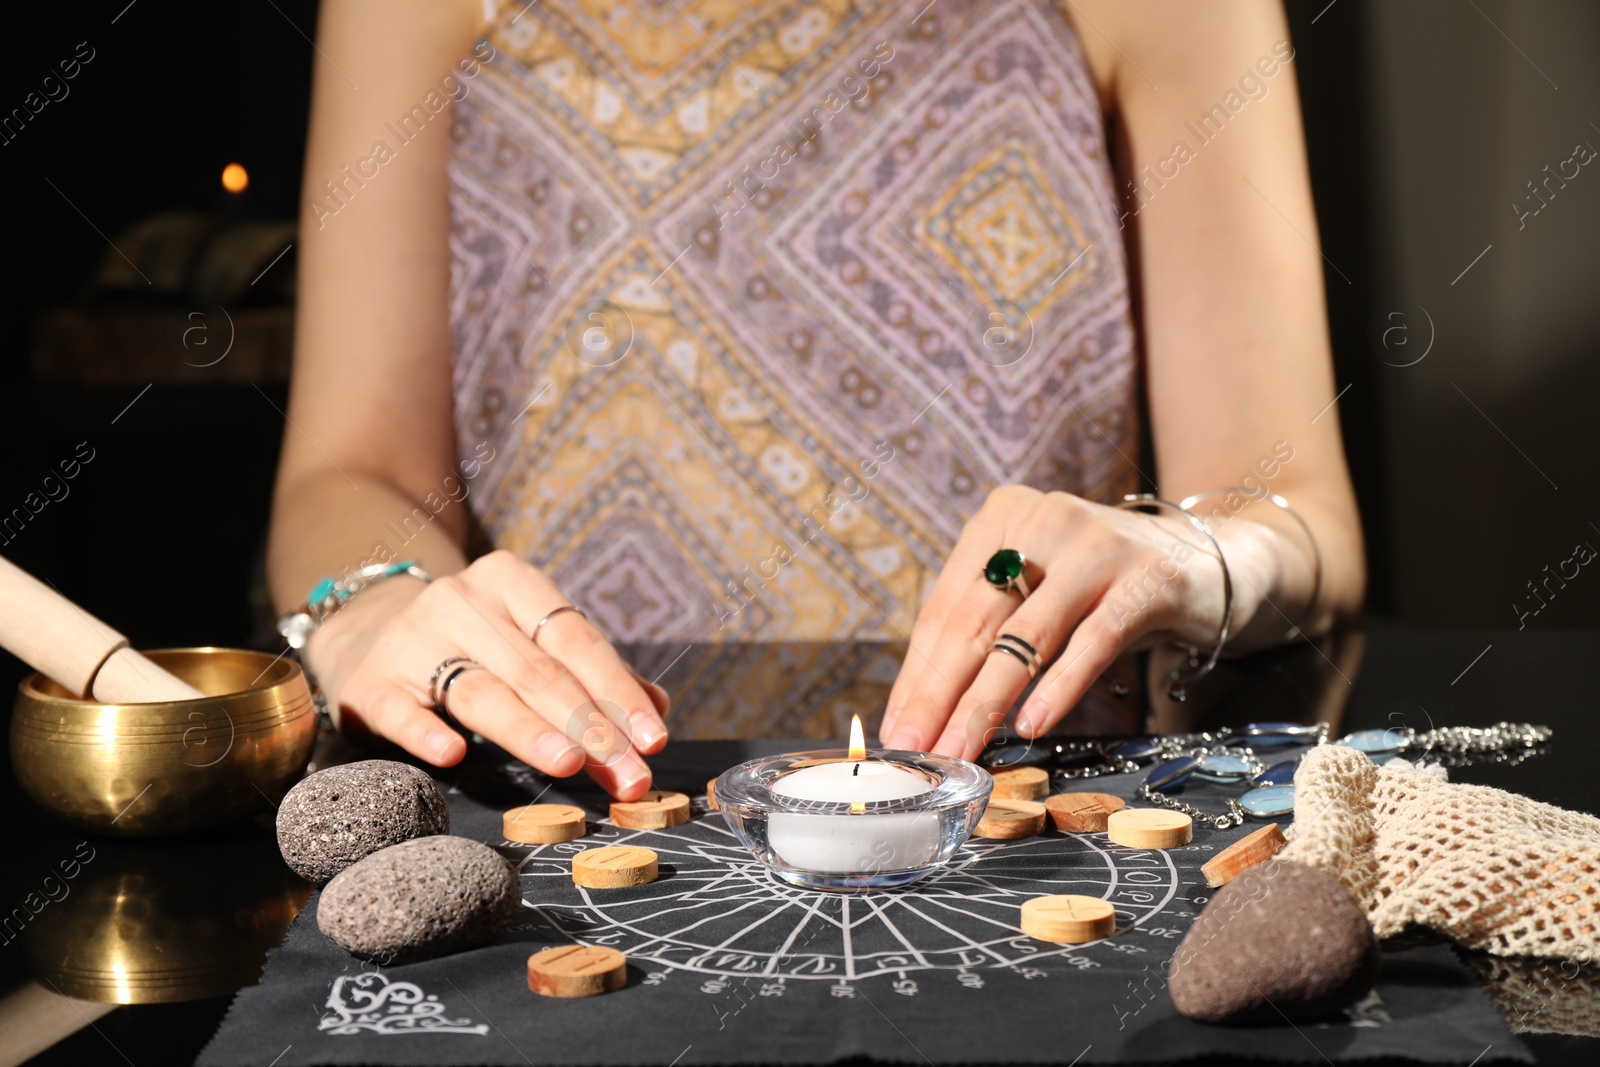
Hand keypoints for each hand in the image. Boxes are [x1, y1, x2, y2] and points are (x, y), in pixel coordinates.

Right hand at [307, 550, 668, 799]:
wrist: (370, 633)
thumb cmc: (475, 645)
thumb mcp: (530, 640)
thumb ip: (592, 674)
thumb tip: (657, 711)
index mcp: (512, 582)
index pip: (576, 638)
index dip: (618, 690)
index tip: (652, 738)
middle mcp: (461, 601)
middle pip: (536, 669)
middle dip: (588, 725)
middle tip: (625, 772)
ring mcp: (412, 639)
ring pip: (480, 690)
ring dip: (529, 730)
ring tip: (569, 763)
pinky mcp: (372, 683)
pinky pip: (402, 710)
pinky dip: (427, 732)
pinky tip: (454, 754)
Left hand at [882, 487, 1231, 759]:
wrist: (1207, 561)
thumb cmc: (1102, 586)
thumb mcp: (1037, 590)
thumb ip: (988, 631)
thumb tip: (924, 707)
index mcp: (1003, 517)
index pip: (945, 607)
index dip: (917, 674)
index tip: (897, 729)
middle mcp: (1045, 521)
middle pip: (976, 621)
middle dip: (939, 695)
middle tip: (916, 748)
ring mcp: (1099, 547)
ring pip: (1027, 636)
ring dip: (986, 703)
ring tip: (960, 748)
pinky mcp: (1148, 580)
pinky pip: (1093, 641)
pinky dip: (1059, 686)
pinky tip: (1030, 724)